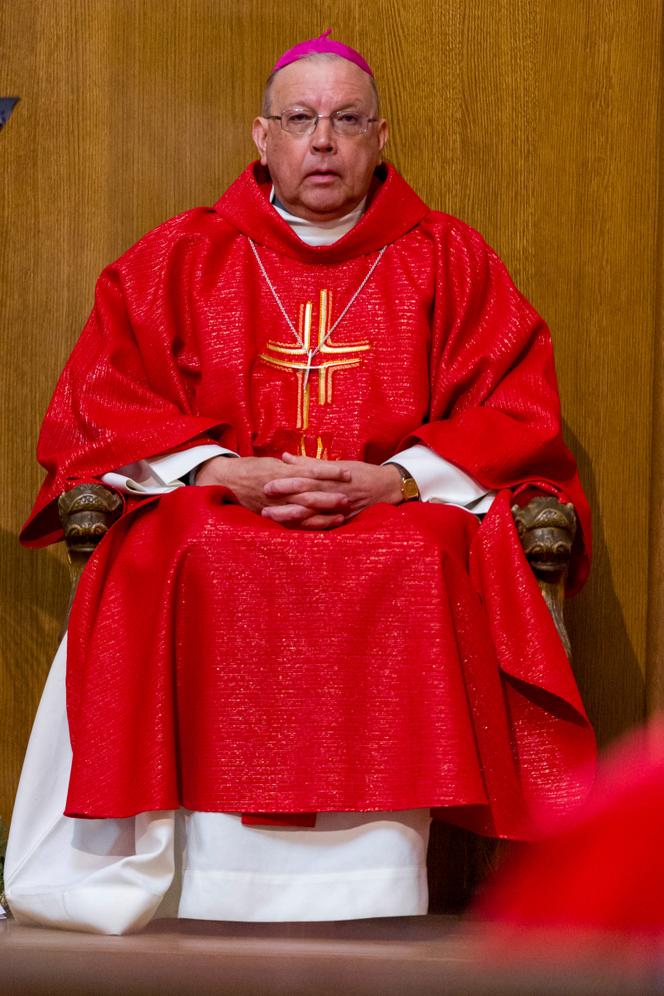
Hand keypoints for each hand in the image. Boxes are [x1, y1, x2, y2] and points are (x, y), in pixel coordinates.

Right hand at [194, 455, 351, 523]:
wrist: (225, 480)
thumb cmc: (250, 469)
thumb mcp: (272, 462)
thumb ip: (291, 464)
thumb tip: (308, 462)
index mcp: (283, 471)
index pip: (312, 471)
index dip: (331, 473)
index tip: (348, 473)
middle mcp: (282, 489)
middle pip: (311, 494)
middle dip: (331, 497)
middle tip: (349, 497)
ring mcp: (277, 504)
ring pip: (305, 512)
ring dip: (324, 515)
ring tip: (342, 515)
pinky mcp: (272, 517)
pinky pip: (293, 524)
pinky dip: (309, 527)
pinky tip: (323, 529)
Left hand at [261, 453, 402, 523]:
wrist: (386, 487)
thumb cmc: (359, 472)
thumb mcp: (336, 464)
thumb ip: (309, 462)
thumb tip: (285, 458)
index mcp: (330, 477)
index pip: (305, 479)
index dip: (286, 482)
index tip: (267, 483)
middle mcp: (333, 493)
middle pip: (305, 497)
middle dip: (283, 500)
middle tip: (263, 501)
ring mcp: (337, 509)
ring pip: (310, 514)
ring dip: (289, 516)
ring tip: (270, 516)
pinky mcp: (342, 520)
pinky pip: (322, 526)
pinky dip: (306, 527)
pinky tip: (290, 529)